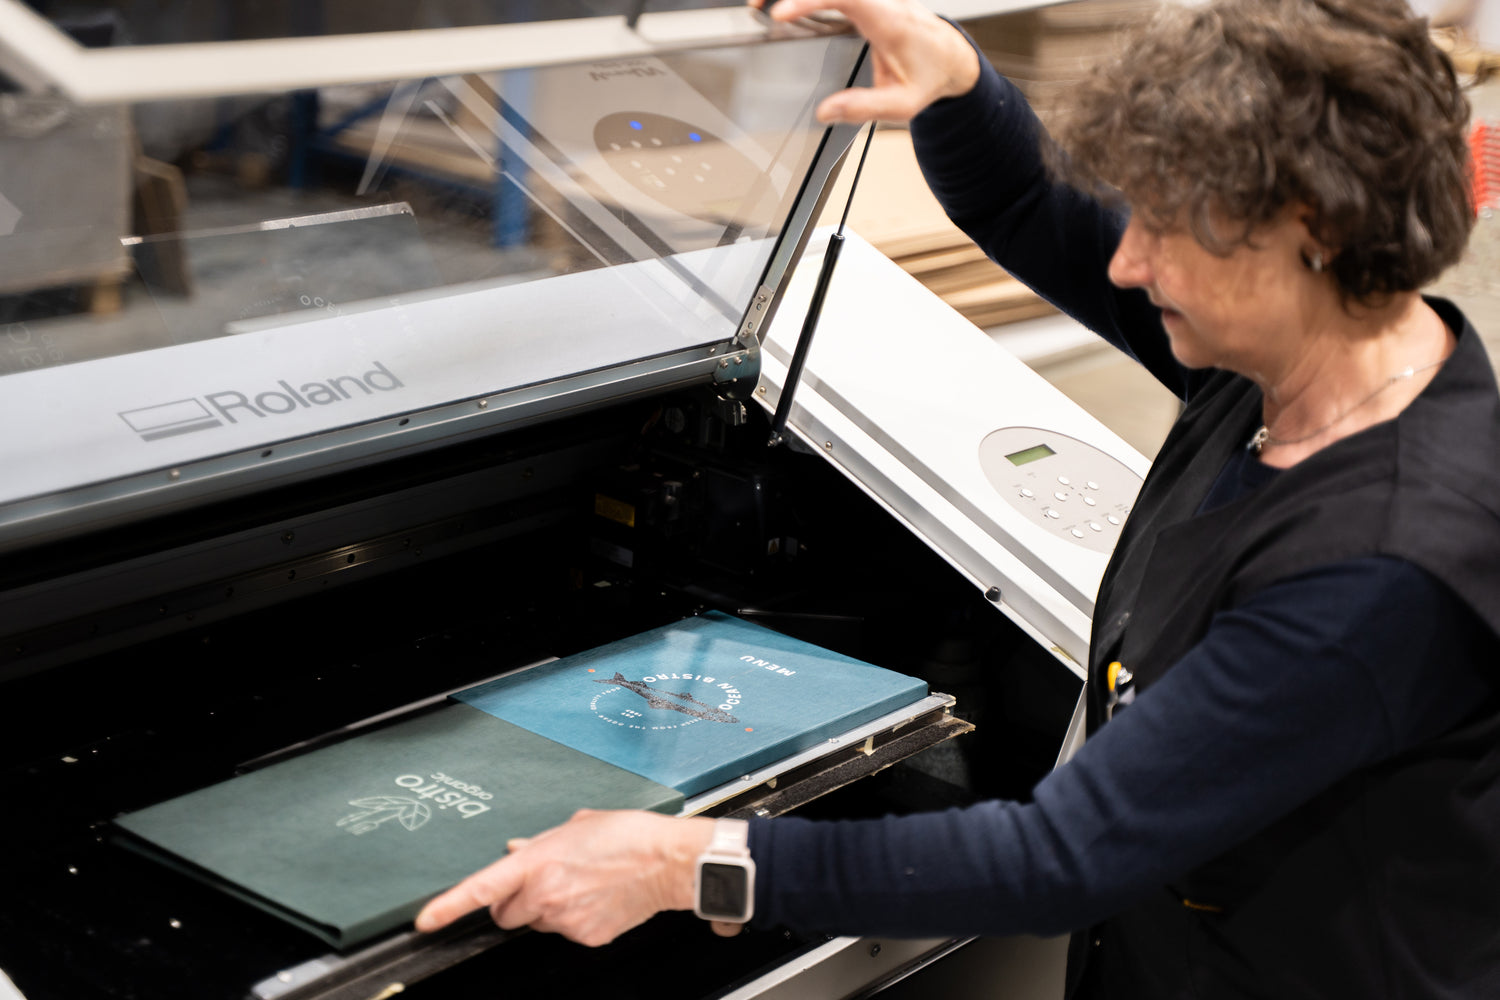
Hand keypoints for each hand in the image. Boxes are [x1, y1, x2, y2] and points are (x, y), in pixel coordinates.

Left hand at [414, 809, 716, 946]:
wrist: (668, 862)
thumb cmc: (628, 836)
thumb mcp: (576, 825)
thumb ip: (539, 843)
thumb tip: (514, 852)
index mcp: (538, 862)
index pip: (481, 888)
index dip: (447, 907)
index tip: (425, 921)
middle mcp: (546, 894)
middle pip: (505, 914)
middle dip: (516, 901)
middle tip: (545, 881)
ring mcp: (565, 920)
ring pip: (537, 924)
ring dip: (547, 909)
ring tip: (581, 884)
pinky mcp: (586, 936)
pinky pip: (565, 932)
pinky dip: (575, 919)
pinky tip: (596, 898)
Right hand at [753, 0, 980, 122]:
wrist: (949, 56)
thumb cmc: (928, 76)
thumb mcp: (902, 104)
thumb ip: (864, 107)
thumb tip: (826, 112)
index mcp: (887, 21)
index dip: (809, 0)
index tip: (781, 14)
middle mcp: (877, 0)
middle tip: (756, 6)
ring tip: (758, 5)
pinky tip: (782, 5)